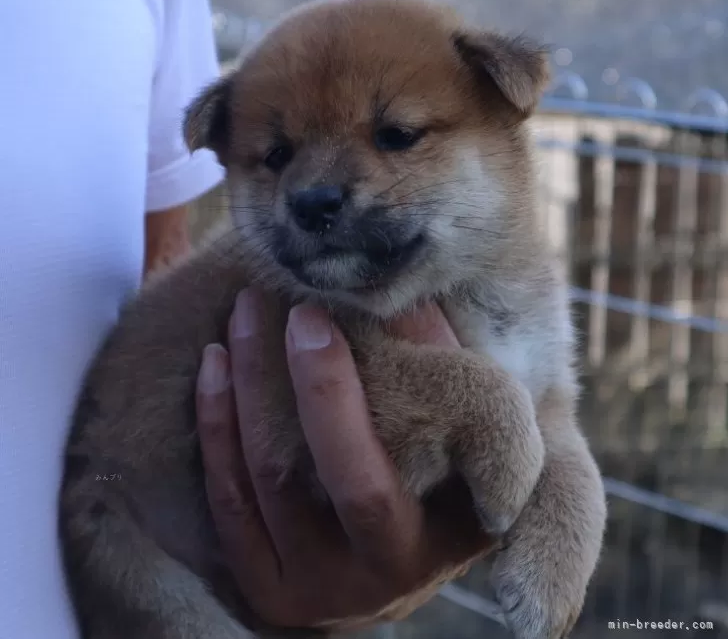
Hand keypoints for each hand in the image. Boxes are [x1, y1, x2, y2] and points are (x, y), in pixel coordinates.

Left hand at [195, 289, 493, 631]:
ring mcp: (315, 593)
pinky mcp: (269, 591)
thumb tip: (381, 292)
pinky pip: (228, 506)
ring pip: (263, 483)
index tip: (312, 314)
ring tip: (239, 318)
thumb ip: (433, 365)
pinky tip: (213, 370)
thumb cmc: (443, 479)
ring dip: (243, 391)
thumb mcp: (461, 426)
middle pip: (316, 476)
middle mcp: (376, 578)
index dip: (334, 392)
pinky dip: (217, 431)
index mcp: (438, 538)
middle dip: (288, 380)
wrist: (401, 561)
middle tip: (270, 305)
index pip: (378, 467)